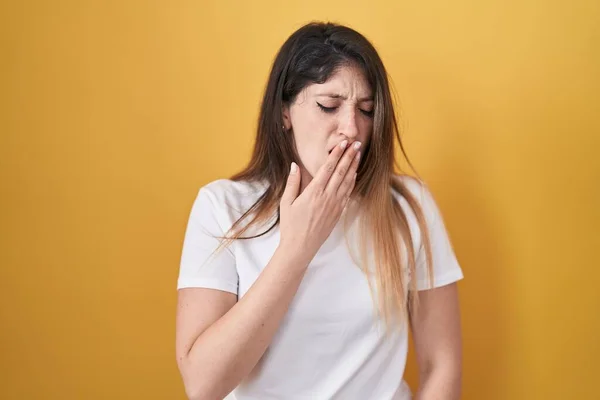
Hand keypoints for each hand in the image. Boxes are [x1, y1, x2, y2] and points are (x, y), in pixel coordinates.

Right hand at [279, 139, 361, 261]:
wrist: (300, 247)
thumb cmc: (291, 225)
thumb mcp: (286, 203)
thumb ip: (292, 183)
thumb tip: (294, 165)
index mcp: (314, 192)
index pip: (328, 168)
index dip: (336, 154)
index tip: (343, 143)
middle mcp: (327, 197)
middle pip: (341, 172)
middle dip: (349, 156)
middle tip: (356, 143)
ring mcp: (335, 205)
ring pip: (348, 181)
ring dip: (353, 166)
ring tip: (358, 154)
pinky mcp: (338, 212)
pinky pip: (348, 193)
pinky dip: (353, 182)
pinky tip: (355, 174)